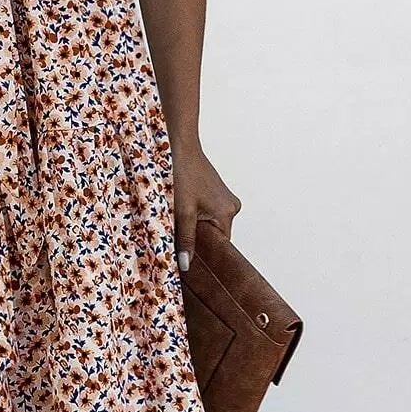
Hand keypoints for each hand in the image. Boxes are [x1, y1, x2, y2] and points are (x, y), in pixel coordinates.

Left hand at [172, 140, 241, 270]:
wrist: (179, 146)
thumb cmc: (181, 174)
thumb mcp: (181, 212)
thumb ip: (186, 240)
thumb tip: (186, 265)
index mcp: (227, 214)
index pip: (219, 246)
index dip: (204, 254)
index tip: (189, 262)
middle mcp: (231, 207)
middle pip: (214, 235)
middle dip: (197, 239)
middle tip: (178, 242)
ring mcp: (225, 199)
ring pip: (209, 224)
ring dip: (194, 226)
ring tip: (178, 221)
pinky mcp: (216, 193)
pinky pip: (207, 212)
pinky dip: (195, 215)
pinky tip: (182, 210)